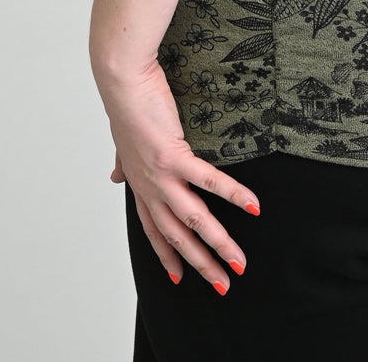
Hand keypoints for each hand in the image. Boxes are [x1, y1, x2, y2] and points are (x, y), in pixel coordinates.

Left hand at [99, 57, 260, 292]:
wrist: (122, 81)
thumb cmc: (126, 105)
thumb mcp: (122, 141)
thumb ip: (122, 161)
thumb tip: (114, 176)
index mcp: (140, 184)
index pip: (154, 229)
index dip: (166, 254)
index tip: (178, 277)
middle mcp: (150, 187)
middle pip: (178, 235)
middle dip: (200, 265)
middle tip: (223, 286)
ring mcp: (161, 175)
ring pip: (194, 220)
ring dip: (219, 245)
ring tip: (239, 263)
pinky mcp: (174, 156)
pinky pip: (208, 182)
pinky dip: (232, 196)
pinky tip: (253, 207)